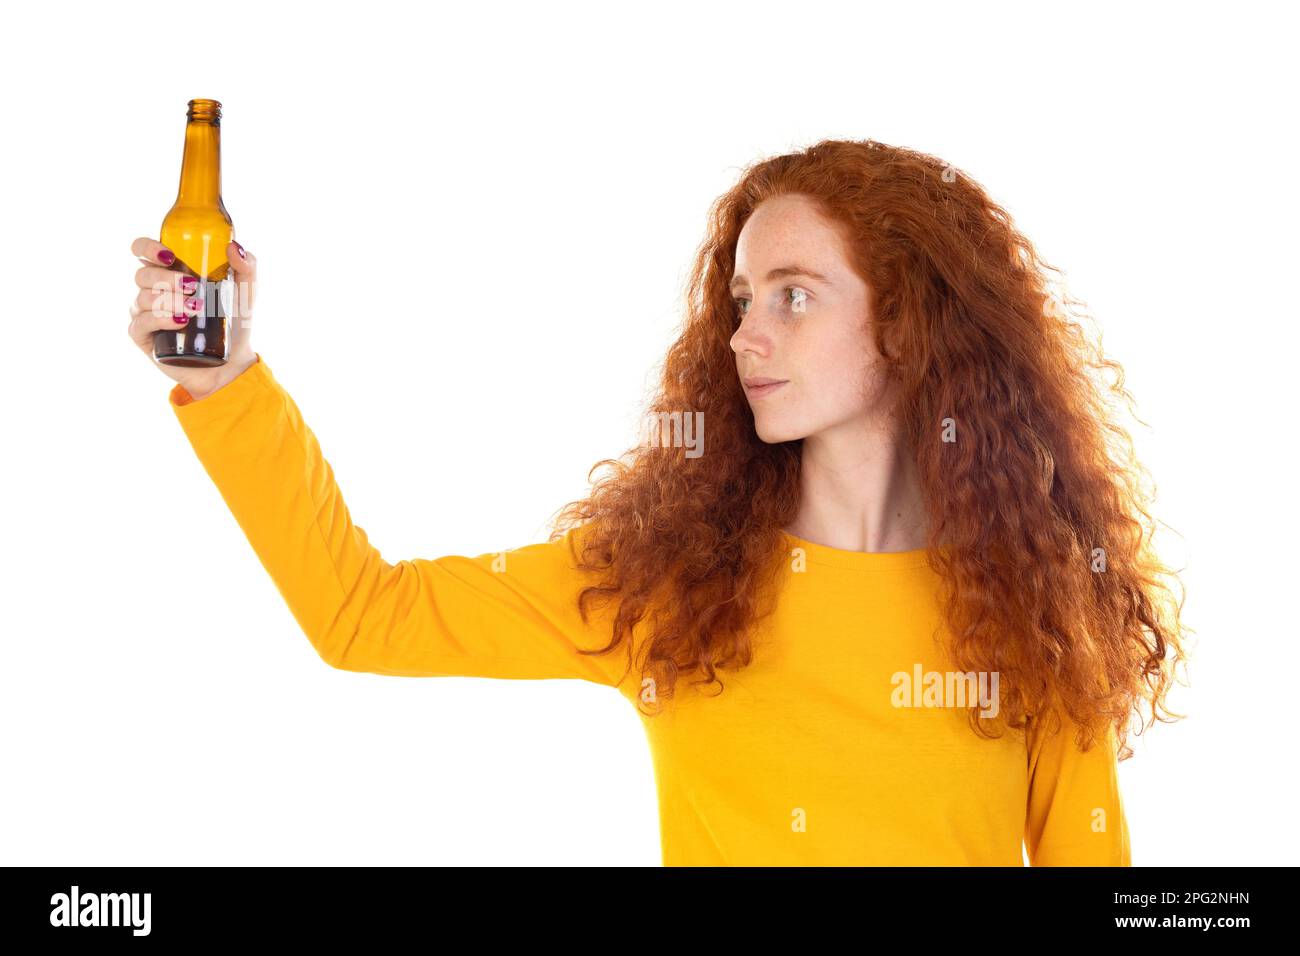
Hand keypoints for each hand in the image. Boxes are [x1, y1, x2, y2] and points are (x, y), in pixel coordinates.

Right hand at [128, 236, 257, 398]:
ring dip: (170, 300)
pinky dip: (161, 319)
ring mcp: (145, 313)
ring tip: (196, 309)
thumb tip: (233, 246)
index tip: (169, 255)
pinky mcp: (144, 336)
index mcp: (169, 272)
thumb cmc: (234, 322)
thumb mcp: (246, 293)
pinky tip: (180, 321)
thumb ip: (247, 266)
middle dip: (167, 278)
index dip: (148, 247)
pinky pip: (142, 323)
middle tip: (193, 286)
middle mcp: (152, 290)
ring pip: (144, 298)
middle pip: (143, 274)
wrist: (232, 361)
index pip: (142, 250)